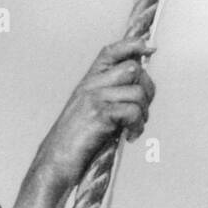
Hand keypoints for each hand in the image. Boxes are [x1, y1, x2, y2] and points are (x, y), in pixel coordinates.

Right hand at [14, 38, 155, 207]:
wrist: (55, 161)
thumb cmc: (75, 141)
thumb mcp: (89, 111)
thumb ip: (109, 96)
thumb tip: (139, 88)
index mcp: (88, 81)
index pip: (111, 51)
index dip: (133, 46)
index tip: (151, 49)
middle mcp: (90, 85)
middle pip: (133, 69)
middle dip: (147, 90)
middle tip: (142, 113)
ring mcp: (94, 98)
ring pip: (137, 91)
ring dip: (143, 113)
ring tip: (134, 129)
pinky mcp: (99, 114)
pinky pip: (132, 111)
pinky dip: (137, 126)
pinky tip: (129, 137)